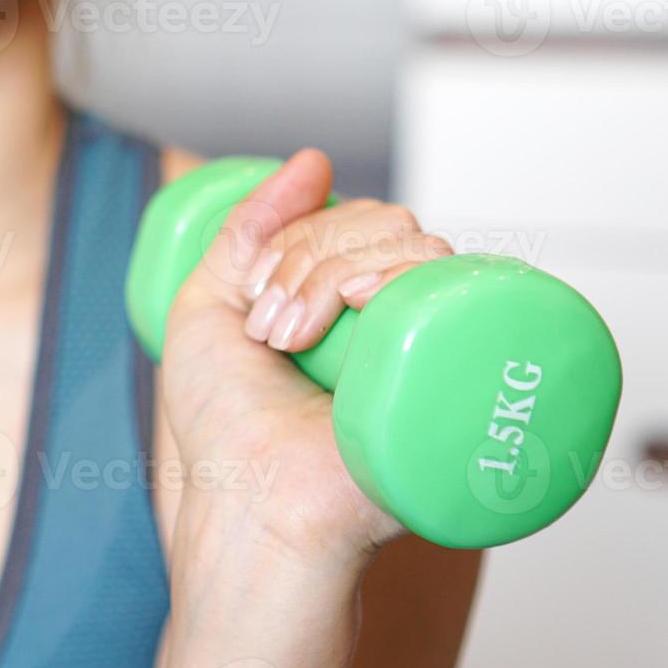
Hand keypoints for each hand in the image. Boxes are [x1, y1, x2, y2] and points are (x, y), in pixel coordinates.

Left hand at [160, 150, 454, 575]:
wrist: (251, 507)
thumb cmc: (225, 432)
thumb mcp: (206, 307)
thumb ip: (245, 231)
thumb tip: (311, 160)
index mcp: (348, 301)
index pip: (349, 219)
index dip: (294, 238)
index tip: (253, 303)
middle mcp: (397, 317)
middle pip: (384, 222)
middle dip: (308, 256)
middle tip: (270, 329)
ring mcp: (432, 342)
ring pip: (416, 245)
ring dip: (335, 270)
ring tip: (294, 339)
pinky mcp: (461, 370)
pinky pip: (459, 288)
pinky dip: (401, 273)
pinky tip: (361, 306)